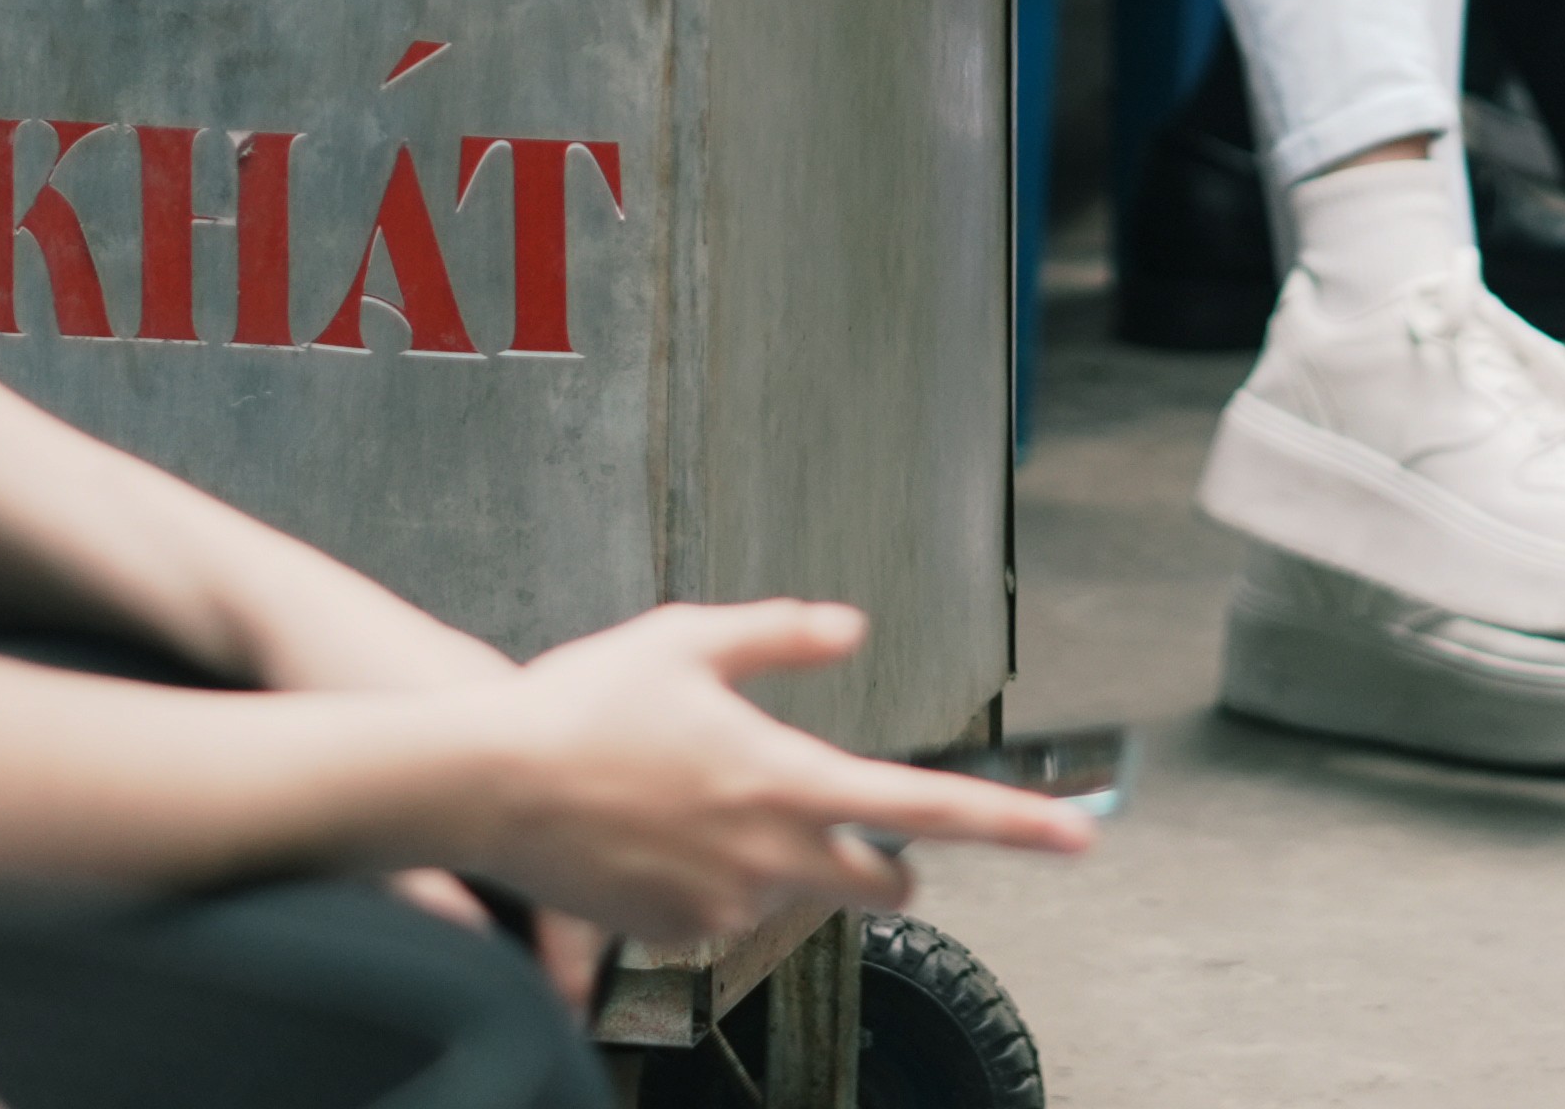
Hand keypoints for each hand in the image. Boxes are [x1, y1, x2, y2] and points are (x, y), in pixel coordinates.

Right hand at [439, 601, 1090, 944]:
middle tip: (841, 811)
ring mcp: (727, 906)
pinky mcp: (682, 938)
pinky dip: (718, 877)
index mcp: (786, 777)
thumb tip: (848, 627)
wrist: (486, 783)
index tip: (1078, 835)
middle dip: (887, 859)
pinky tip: (657, 831)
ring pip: (797, 889)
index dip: (1013, 824)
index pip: (926, 809)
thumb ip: (783, 633)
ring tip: (691, 795)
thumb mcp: (687, 637)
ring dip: (780, 855)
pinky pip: (731, 910)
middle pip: (882, 881)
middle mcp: (771, 856)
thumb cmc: (584, 702)